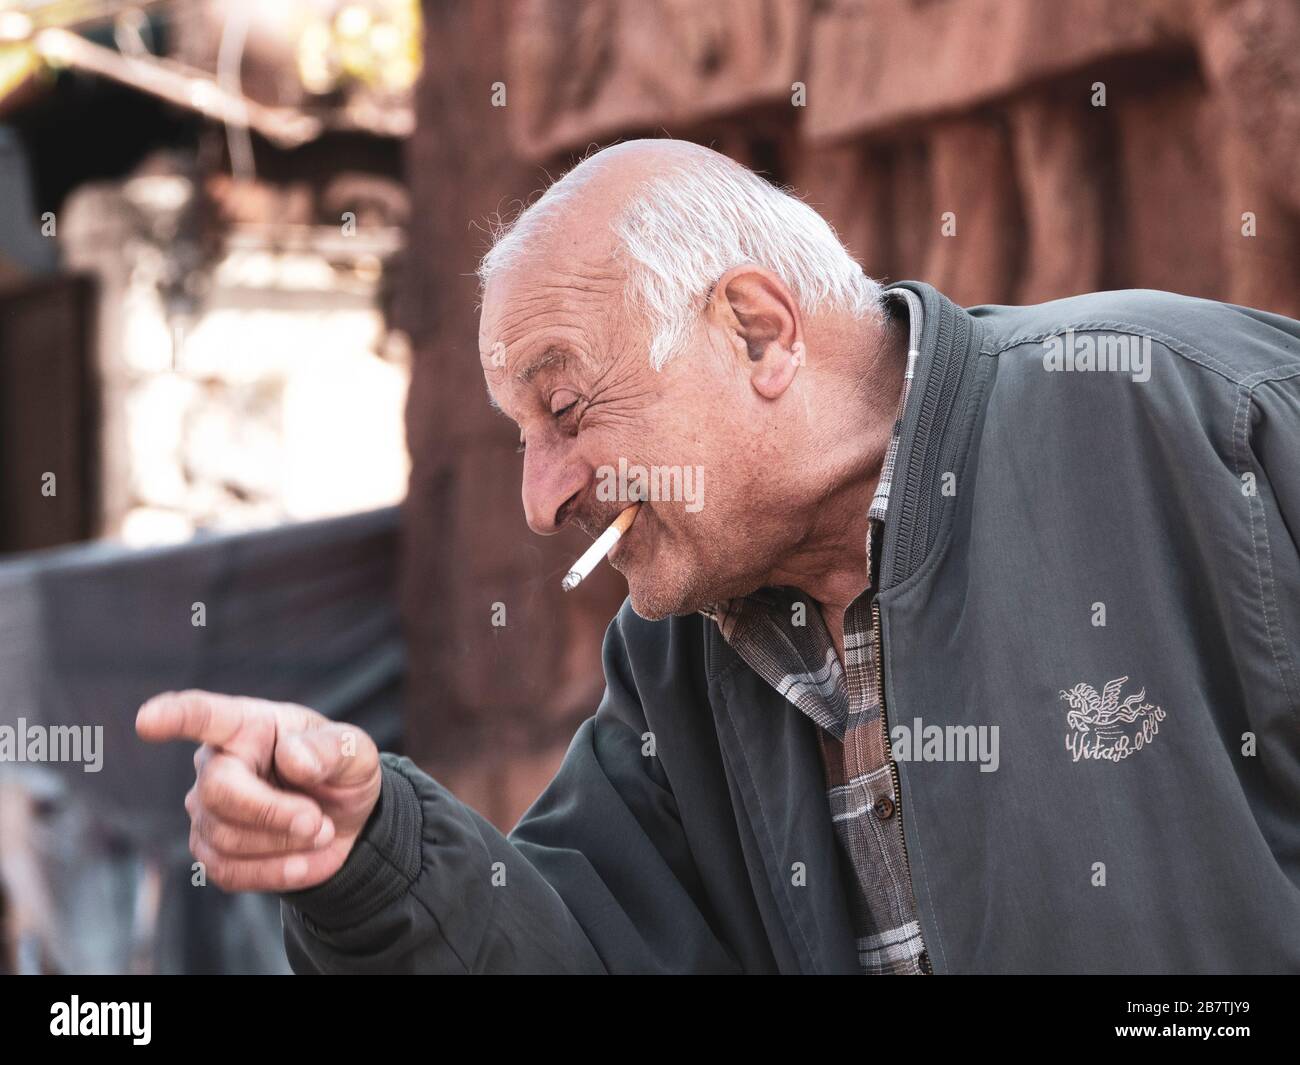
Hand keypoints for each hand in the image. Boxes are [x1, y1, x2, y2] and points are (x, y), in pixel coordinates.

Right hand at [136, 690, 381, 891]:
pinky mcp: (210, 849)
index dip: (176, 717)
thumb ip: (332, 749)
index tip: (149, 719)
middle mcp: (215, 762)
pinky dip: (274, 872)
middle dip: (273, 814)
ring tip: (321, 832)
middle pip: (219, 792)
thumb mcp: (354, 752)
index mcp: (248, 724)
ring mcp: (205, 808)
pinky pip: (229, 872)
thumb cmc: (339, 770)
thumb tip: (293, 760)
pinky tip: (303, 860)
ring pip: (225, 838)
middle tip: (319, 823)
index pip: (205, 715)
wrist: (342, 819)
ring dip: (284, 844)